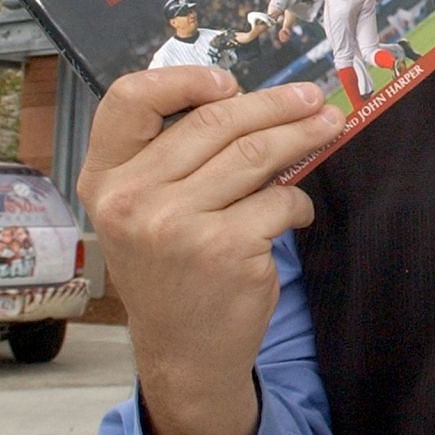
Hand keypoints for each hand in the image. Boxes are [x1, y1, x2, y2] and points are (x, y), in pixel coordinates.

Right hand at [78, 68, 345, 434]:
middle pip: (214, 122)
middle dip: (275, 104)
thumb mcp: (142, 213)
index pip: (128, 101)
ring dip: (302, 136)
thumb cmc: (170, 270)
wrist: (182, 353)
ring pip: (255, 154)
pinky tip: (298, 211)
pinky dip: (298, 202)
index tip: (228, 83)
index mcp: (105, 179)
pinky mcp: (226, 250)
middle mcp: (132, 199)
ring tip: (329, 126)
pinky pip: (279, 200)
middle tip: (314, 98)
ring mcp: (177, 225)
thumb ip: (172, 159)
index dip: (181, 80)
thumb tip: (249, 100)